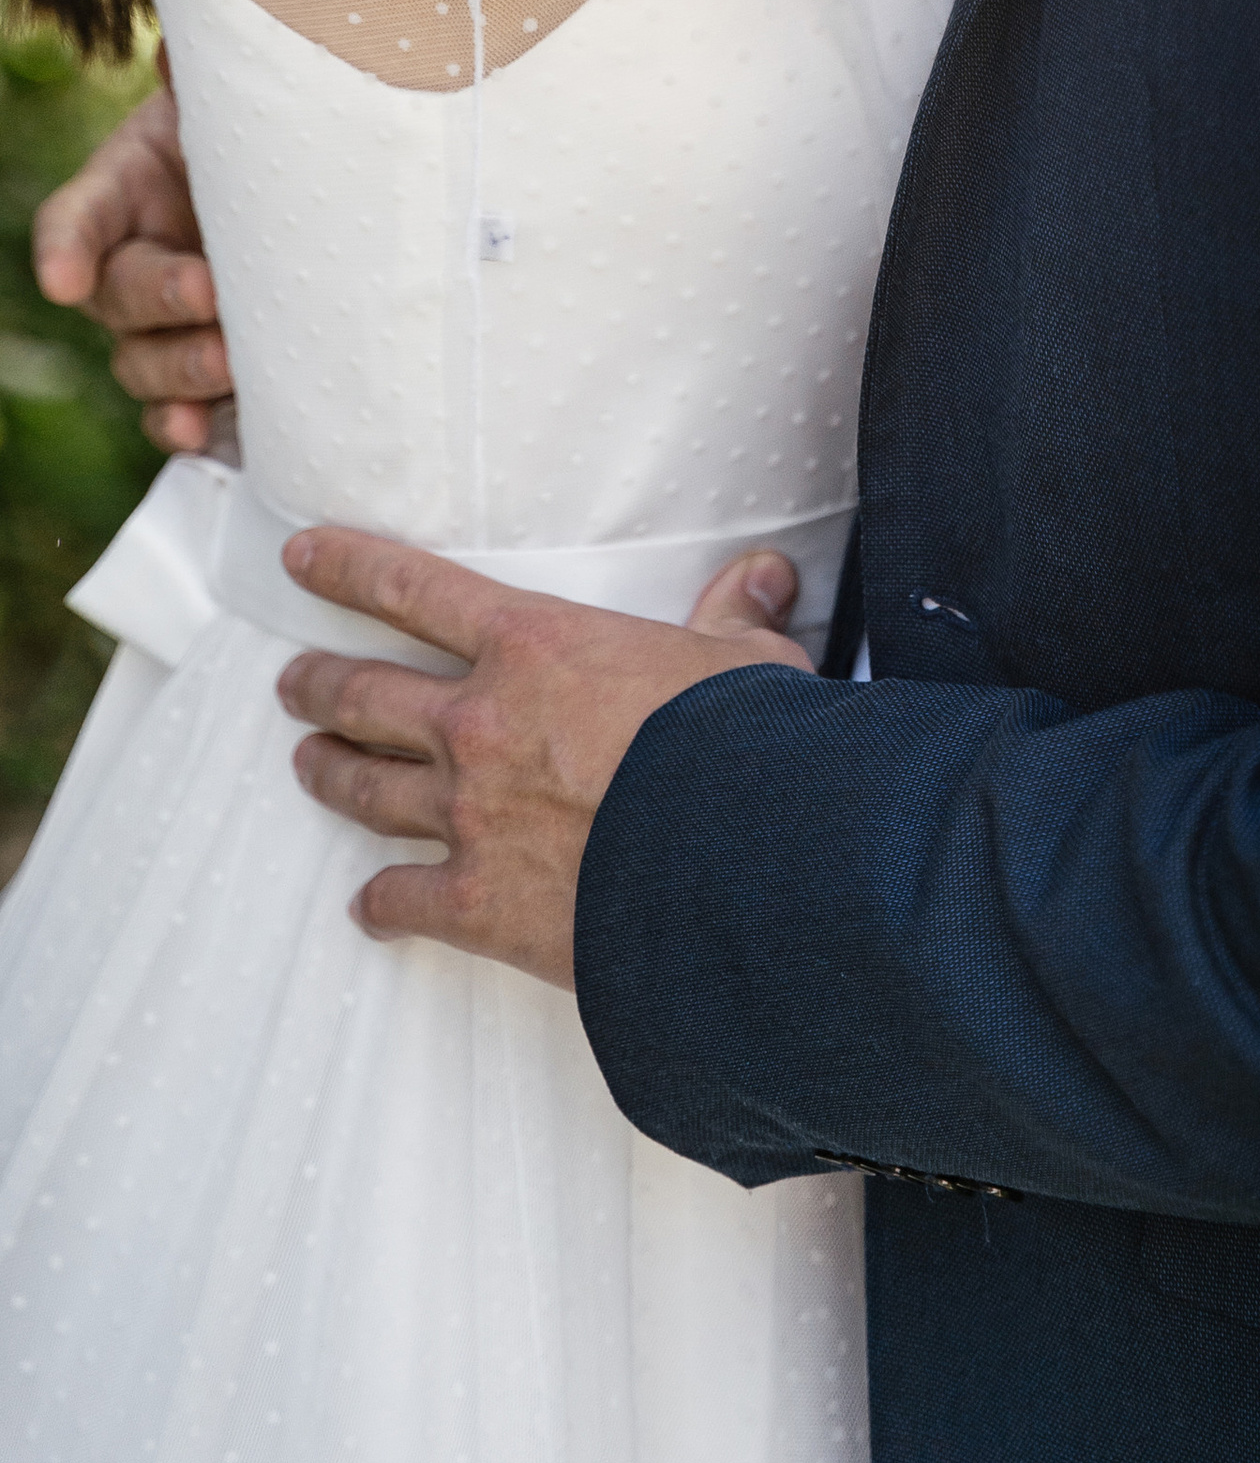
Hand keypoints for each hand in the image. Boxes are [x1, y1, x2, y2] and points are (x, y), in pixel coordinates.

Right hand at [31, 77, 232, 453]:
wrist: (308, 187)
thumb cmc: (264, 136)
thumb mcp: (235, 104)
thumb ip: (203, 84)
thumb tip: (179, 53)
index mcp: (125, 190)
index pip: (76, 218)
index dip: (64, 247)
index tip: (62, 278)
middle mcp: (133, 262)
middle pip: (115, 296)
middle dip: (157, 299)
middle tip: (208, 293)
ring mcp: (164, 324)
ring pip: (141, 362)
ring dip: (178, 369)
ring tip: (227, 362)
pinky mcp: (205, 374)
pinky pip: (175, 412)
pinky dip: (184, 425)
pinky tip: (200, 432)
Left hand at [278, 533, 811, 986]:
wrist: (735, 863)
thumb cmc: (741, 747)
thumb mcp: (744, 661)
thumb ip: (733, 617)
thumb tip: (762, 577)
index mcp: (535, 646)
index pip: (414, 590)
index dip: (347, 567)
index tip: (301, 555)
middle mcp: (480, 724)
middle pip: (366, 696)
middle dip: (319, 686)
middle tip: (294, 684)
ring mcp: (467, 816)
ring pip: (366, 790)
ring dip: (329, 773)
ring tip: (308, 764)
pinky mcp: (476, 902)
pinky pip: (400, 899)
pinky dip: (379, 903)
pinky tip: (369, 907)